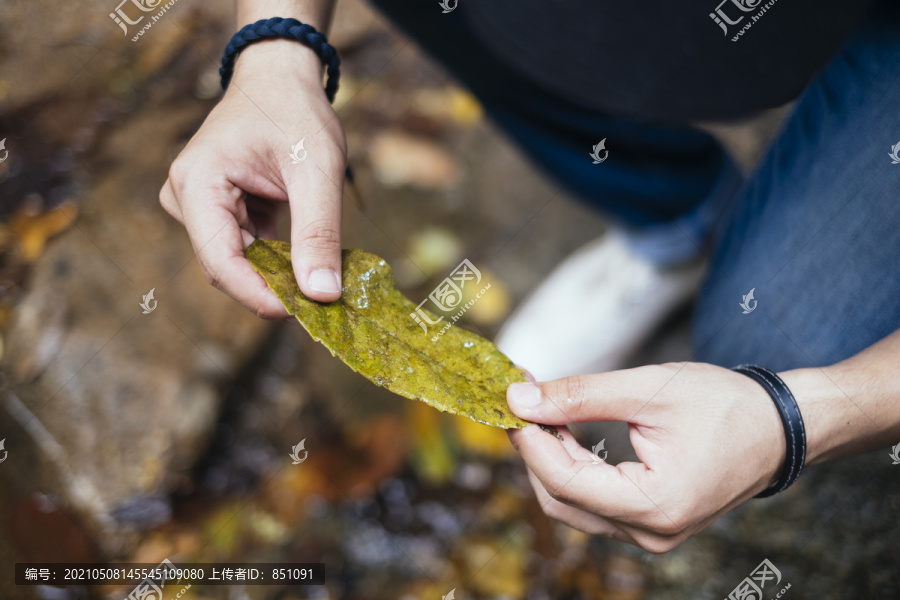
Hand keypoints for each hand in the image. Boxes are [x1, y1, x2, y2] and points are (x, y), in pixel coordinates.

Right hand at [160, 40, 346, 317]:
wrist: (280, 78)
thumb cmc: (295, 112)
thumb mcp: (317, 170)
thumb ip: (318, 233)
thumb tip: (322, 294)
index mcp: (197, 184)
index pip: (221, 263)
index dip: (261, 296)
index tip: (307, 313)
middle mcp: (185, 198)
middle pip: (228, 268)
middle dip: (275, 288)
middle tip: (326, 301)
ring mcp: (197, 206)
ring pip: (239, 264)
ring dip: (279, 275)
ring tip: (322, 278)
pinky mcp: (216, 212)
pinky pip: (246, 251)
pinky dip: (278, 261)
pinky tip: (307, 262)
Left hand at [506, 362, 785, 552]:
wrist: (779, 428)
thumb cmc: (725, 406)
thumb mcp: (648, 389)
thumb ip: (580, 396)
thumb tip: (520, 399)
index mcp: (655, 505)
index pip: (564, 481)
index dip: (528, 440)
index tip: (509, 400)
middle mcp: (651, 533)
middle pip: (561, 499)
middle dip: (533, 449)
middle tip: (521, 400)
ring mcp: (651, 535)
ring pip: (573, 504)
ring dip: (550, 458)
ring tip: (542, 410)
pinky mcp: (650, 523)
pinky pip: (594, 503)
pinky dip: (573, 468)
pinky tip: (566, 431)